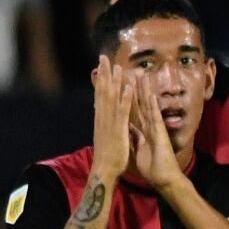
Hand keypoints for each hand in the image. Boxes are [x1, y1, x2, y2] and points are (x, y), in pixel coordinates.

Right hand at [91, 56, 134, 184]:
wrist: (105, 170)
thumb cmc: (108, 156)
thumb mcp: (106, 136)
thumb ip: (107, 125)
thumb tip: (105, 118)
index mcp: (101, 119)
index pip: (100, 96)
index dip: (101, 80)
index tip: (101, 67)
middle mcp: (103, 118)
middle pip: (103, 92)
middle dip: (104, 74)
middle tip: (104, 57)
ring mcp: (110, 123)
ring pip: (112, 98)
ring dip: (115, 81)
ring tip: (117, 66)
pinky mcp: (118, 129)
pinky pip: (123, 111)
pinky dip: (125, 98)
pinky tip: (128, 87)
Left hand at [127, 78, 186, 191]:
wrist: (164, 179)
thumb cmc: (152, 167)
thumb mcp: (137, 148)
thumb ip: (134, 136)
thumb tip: (127, 127)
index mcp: (142, 129)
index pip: (133, 109)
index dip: (127, 95)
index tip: (121, 81)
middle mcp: (149, 126)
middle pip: (141, 103)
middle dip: (135, 86)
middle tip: (131, 69)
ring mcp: (156, 129)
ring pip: (149, 107)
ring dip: (145, 91)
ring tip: (142, 75)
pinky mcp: (160, 135)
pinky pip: (155, 119)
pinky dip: (152, 107)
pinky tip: (150, 95)